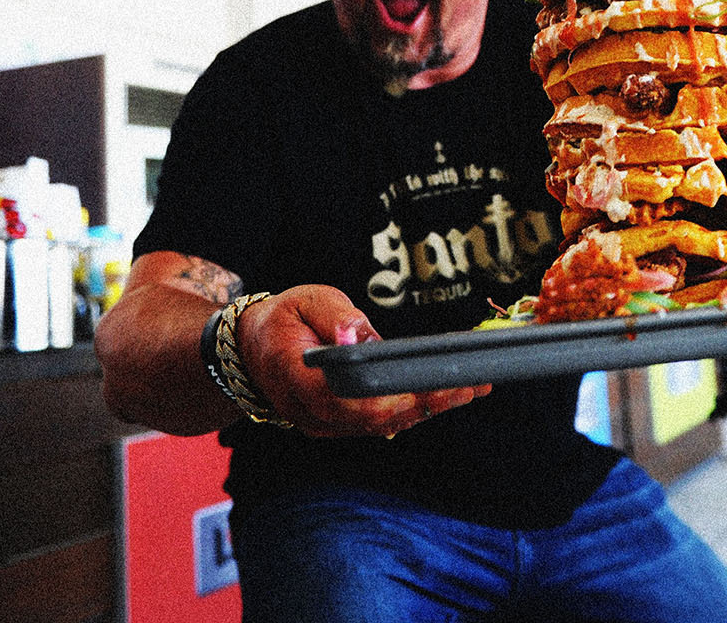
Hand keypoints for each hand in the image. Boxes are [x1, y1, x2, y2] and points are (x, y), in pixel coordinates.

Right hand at [236, 284, 489, 437]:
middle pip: (374, 418)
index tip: (429, 385)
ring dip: (429, 409)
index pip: (345, 400)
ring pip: (382, 426)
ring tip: (472, 388)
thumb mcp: (309, 300)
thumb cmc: (285, 319)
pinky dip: (415, 410)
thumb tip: (360, 338)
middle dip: (426, 403)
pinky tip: (446, 395)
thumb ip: (337, 317)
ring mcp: (324, 425)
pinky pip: (380, 423)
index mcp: (294, 378)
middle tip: (471, 384)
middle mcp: (309, 412)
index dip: (390, 398)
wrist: (254, 349)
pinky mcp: (339, 425)